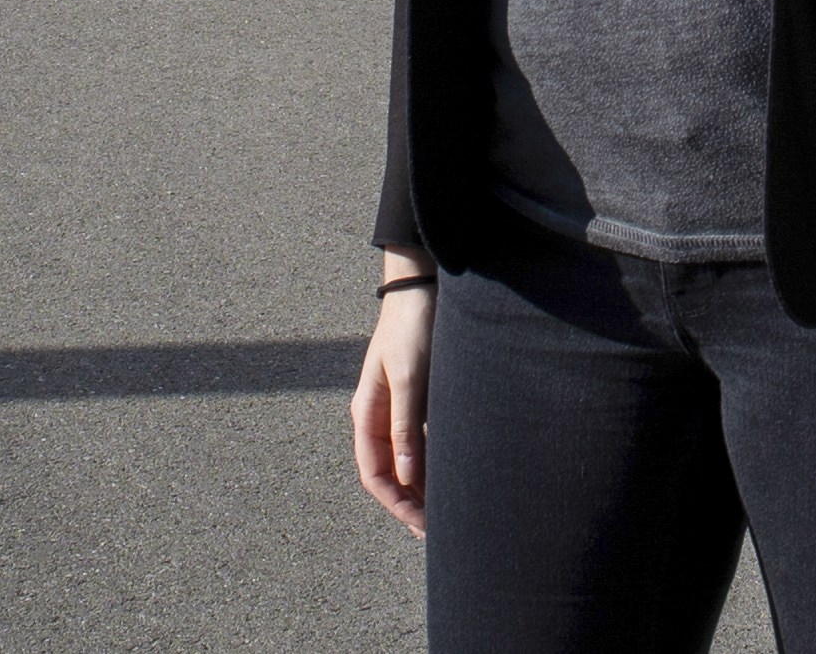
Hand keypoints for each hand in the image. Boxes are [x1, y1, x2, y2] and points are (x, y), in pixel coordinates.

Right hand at [352, 266, 435, 536]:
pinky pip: (418, 441)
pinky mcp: (416, 396)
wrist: (422, 285)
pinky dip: (430, 462)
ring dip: (420, 485)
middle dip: (409, 503)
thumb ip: (406, 427)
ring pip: (404, 459)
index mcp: (367, 413)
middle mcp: (378, 415)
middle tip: (438, 530)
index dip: (398, 504)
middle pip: (388, 472)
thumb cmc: (413, 327)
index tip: (424, 527)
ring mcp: (396, 406)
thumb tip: (405, 477)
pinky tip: (448, 473)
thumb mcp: (409, 377)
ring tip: (444, 511)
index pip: (375, 474)